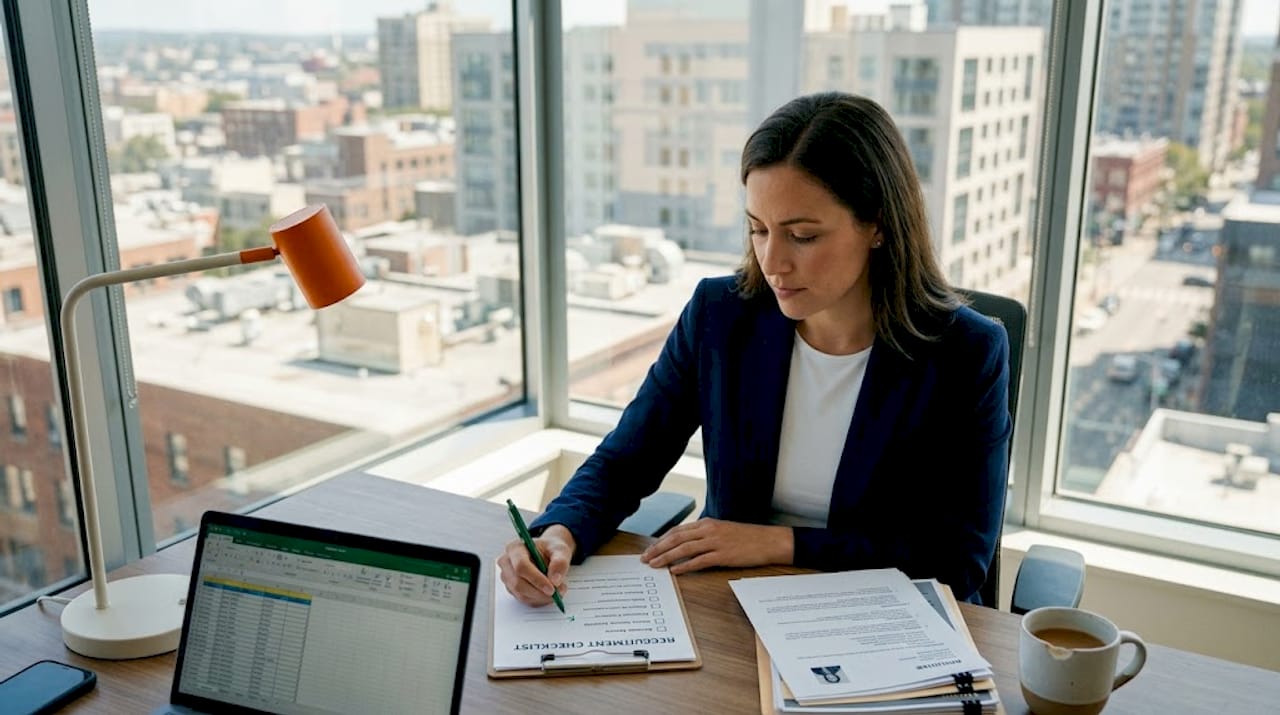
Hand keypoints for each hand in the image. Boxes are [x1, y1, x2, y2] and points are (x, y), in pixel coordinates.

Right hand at [498, 524, 575, 606]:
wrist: (548, 553)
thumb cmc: (551, 549)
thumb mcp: (560, 550)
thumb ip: (560, 562)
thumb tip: (555, 580)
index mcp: (515, 548)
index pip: (521, 566)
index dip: (536, 579)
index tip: (552, 588)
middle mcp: (507, 563)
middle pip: (518, 584)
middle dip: (540, 592)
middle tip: (558, 593)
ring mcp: (508, 578)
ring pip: (522, 595)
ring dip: (541, 597)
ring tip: (558, 592)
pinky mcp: (512, 589)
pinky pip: (525, 600)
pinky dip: (540, 600)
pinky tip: (549, 594)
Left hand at [640, 518, 792, 574]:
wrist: (769, 541)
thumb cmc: (747, 538)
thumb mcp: (723, 531)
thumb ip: (705, 536)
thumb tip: (688, 546)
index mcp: (707, 523)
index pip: (678, 531)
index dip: (661, 540)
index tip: (650, 548)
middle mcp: (708, 530)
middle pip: (676, 538)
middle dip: (658, 548)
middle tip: (645, 558)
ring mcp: (716, 542)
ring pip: (684, 548)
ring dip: (666, 557)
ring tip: (654, 565)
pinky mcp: (723, 555)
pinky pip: (699, 560)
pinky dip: (685, 565)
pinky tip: (674, 571)